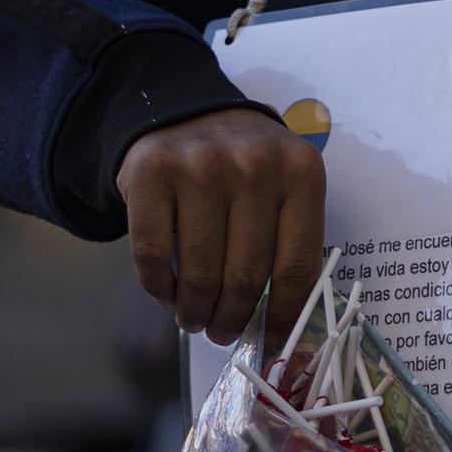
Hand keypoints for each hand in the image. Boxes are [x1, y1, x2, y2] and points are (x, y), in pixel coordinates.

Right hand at [117, 106, 324, 344]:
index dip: (283, 315)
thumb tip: (281, 330)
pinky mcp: (150, 172)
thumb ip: (287, 243)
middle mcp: (254, 165)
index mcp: (301, 173)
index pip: (297, 266)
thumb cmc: (244, 166)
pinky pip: (153, 254)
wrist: (186, 110)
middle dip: (232, 319)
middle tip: (221, 332)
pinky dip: (158, 287)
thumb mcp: (283, 187)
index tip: (271, 341)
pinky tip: (166, 293)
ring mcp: (200, 166)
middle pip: (246, 276)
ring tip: (193, 318)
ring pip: (200, 272)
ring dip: (194, 310)